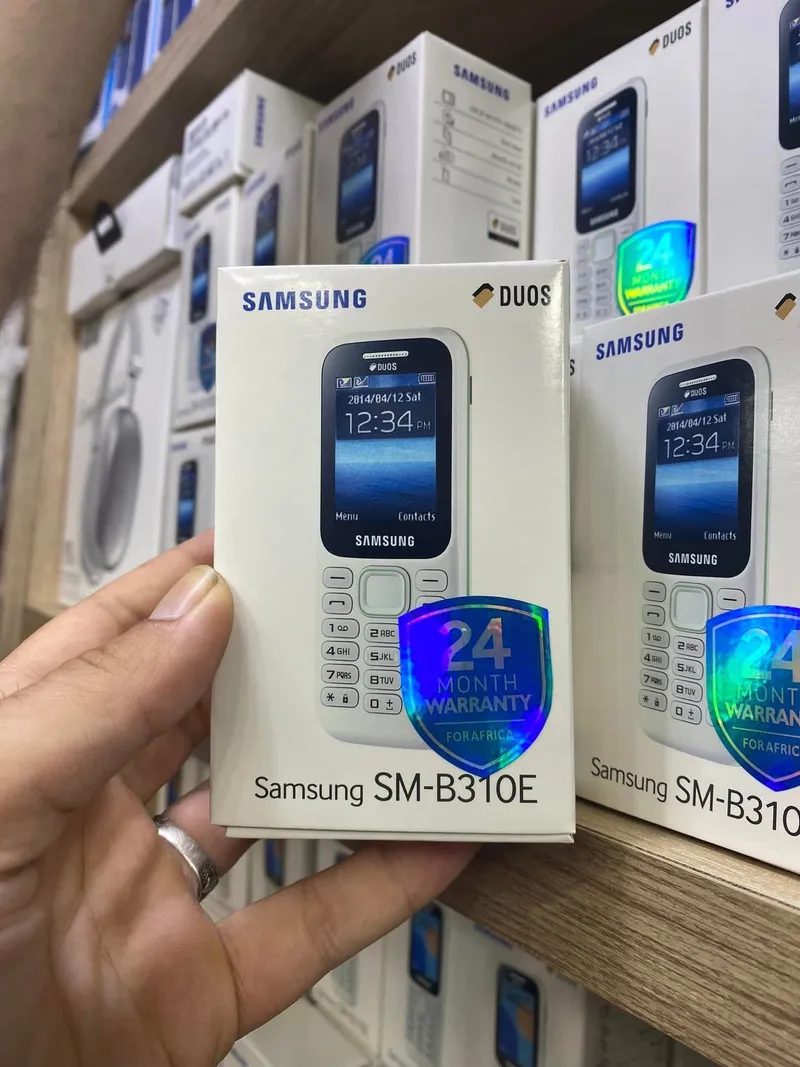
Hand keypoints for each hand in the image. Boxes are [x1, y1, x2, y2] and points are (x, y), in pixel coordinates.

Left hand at [0, 532, 475, 1065]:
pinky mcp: (198, 990)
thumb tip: (197, 609)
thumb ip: (95, 702)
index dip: (185, 590)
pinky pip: (308, 930)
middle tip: (350, 619)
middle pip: (208, 719)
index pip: (118, 643)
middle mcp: (95, 821)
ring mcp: (152, 904)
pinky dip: (378, 889)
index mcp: (34, 756)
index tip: (257, 548)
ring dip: (338, 773)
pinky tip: (428, 845)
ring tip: (403, 716)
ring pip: (270, 818)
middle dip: (275, 668)